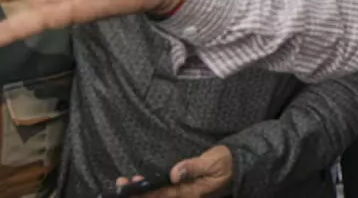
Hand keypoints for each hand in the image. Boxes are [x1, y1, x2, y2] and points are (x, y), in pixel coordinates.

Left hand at [115, 146, 233, 197]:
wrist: (238, 164)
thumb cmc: (226, 163)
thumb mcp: (212, 163)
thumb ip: (193, 167)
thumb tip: (174, 173)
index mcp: (190, 192)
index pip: (163, 194)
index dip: (146, 192)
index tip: (131, 185)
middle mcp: (184, 194)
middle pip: (157, 197)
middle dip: (138, 193)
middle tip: (120, 183)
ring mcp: (183, 191)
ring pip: (158, 194)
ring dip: (141, 191)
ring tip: (124, 183)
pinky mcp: (182, 185)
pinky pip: (163, 189)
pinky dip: (150, 187)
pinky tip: (139, 183)